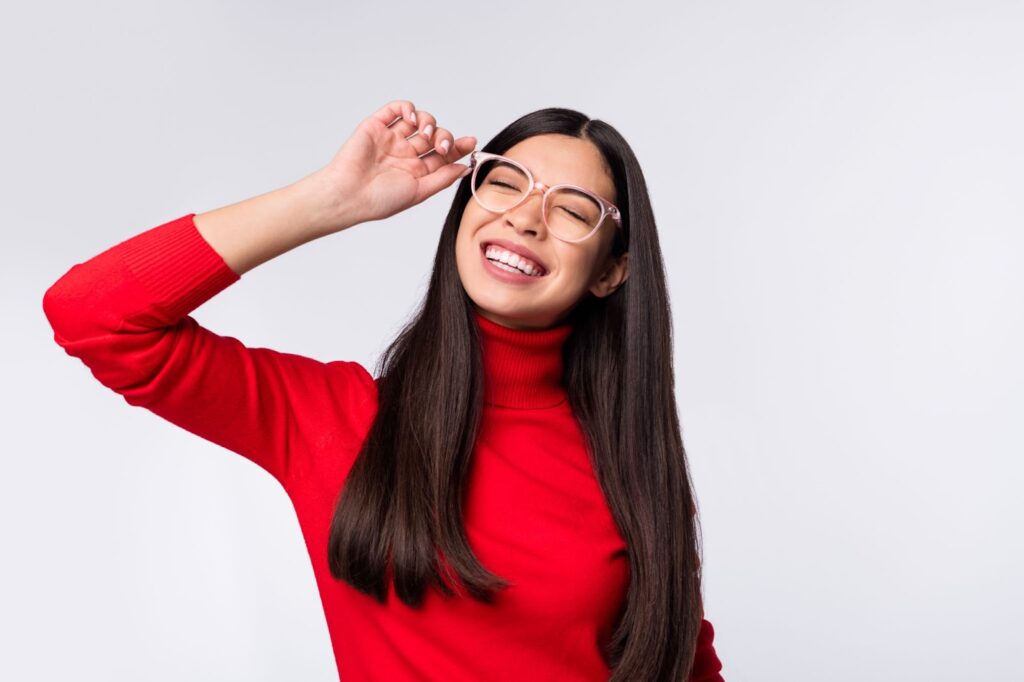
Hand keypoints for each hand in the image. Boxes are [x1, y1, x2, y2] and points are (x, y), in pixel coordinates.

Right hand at [307, 100, 476, 231]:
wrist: (349, 194)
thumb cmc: (380, 200)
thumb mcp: (419, 192)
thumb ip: (443, 178)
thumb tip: (465, 167)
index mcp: (416, 171)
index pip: (443, 154)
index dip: (459, 147)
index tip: (472, 143)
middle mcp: (405, 153)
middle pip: (435, 135)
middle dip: (444, 137)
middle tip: (440, 147)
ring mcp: (391, 138)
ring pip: (419, 120)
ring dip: (429, 123)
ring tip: (424, 136)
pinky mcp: (376, 126)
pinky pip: (396, 109)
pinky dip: (408, 109)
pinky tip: (412, 120)